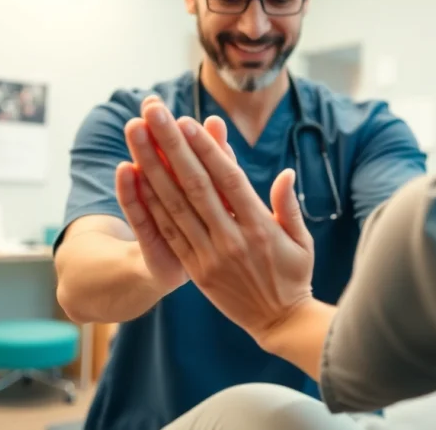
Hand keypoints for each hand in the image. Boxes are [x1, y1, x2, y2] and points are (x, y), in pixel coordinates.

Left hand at [117, 99, 315, 345]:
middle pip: (194, 184)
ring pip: (174, 204)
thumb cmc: (294, 276)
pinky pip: (167, 232)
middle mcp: (230, 239)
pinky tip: (134, 177)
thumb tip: (285, 172)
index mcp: (259, 227)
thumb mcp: (301, 240)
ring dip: (151, 166)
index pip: (228, 180)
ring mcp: (208, 255)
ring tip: (136, 135)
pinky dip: (148, 203)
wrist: (279, 323)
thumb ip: (288, 205)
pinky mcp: (194, 269)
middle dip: (171, 144)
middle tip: (153, 112)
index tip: (187, 121)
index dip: (206, 149)